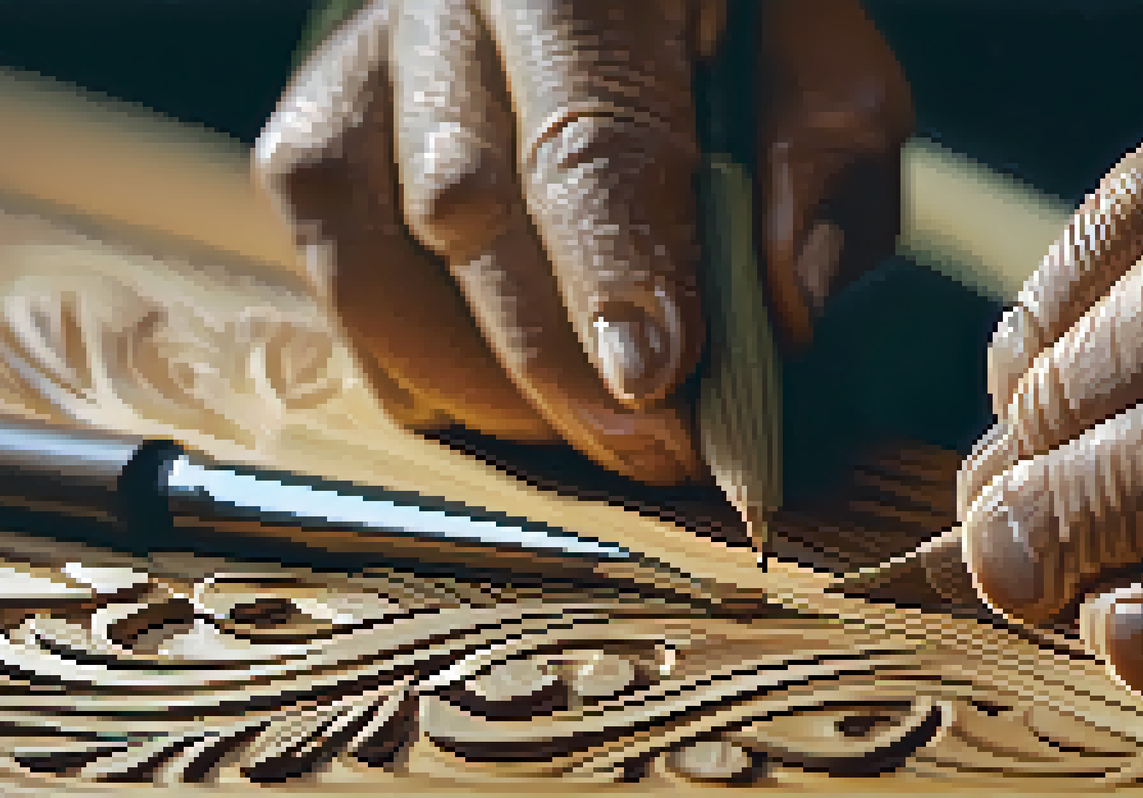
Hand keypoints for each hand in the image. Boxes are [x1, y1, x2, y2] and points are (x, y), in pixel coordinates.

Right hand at [253, 0, 910, 484]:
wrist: (626, 8)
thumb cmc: (739, 44)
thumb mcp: (826, 79)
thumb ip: (821, 164)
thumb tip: (781, 299)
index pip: (583, 127)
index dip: (610, 266)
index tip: (651, 377)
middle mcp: (448, 3)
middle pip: (463, 201)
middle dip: (555, 358)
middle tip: (650, 446)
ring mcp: (362, 70)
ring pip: (371, 260)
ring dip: (483, 382)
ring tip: (588, 431)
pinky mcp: (316, 142)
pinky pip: (341, 291)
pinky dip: (422, 371)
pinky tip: (510, 392)